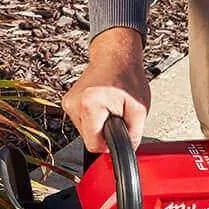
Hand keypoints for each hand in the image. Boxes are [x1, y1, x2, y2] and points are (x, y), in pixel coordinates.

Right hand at [62, 27, 149, 152]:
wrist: (115, 56)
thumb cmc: (127, 77)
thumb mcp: (140, 109)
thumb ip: (133, 136)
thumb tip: (124, 152)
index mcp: (89, 104)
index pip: (94, 146)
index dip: (109, 142)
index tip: (117, 128)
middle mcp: (74, 103)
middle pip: (88, 139)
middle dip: (105, 131)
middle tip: (116, 112)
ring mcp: (68, 102)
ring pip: (85, 132)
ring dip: (99, 124)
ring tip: (110, 106)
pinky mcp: (68, 102)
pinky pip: (82, 122)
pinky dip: (94, 118)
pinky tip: (102, 105)